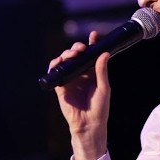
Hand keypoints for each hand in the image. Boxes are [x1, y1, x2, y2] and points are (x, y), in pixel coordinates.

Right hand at [47, 33, 110, 159]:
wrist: (89, 124)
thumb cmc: (99, 108)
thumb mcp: (103, 87)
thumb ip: (101, 70)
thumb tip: (104, 53)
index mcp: (92, 73)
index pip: (91, 55)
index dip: (91, 44)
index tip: (94, 35)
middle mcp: (80, 74)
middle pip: (75, 56)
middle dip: (76, 48)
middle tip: (80, 48)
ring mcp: (70, 80)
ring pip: (64, 62)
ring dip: (66, 54)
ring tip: (72, 54)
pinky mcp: (61, 87)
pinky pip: (55, 73)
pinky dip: (55, 65)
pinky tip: (59, 61)